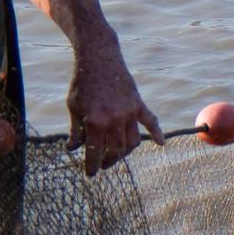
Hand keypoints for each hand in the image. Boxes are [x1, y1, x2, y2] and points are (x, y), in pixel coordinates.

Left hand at [64, 42, 164, 175]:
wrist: (99, 59)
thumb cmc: (83, 83)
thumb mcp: (74, 107)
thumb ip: (75, 129)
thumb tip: (72, 148)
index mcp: (95, 121)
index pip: (94, 150)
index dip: (91, 165)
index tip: (90, 174)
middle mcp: (115, 119)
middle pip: (116, 150)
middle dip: (108, 161)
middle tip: (102, 166)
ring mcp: (130, 112)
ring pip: (132, 141)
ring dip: (125, 152)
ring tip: (117, 156)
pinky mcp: (139, 105)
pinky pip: (151, 121)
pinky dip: (157, 133)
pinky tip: (161, 144)